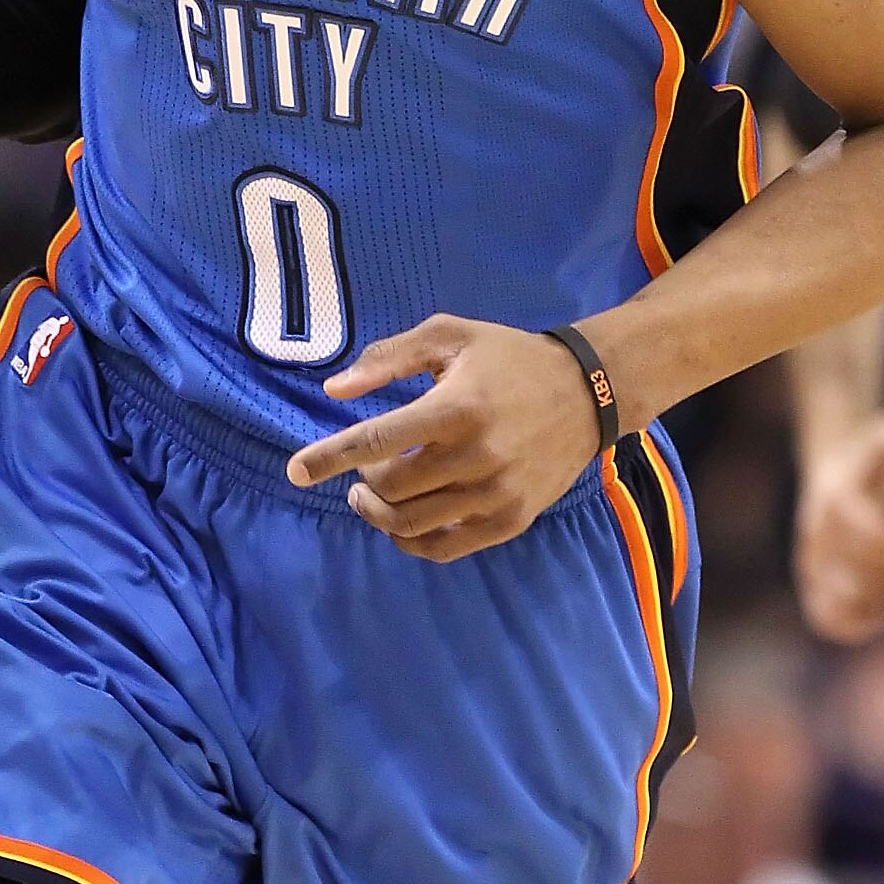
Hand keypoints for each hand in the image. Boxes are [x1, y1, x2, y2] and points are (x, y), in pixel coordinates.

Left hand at [285, 316, 602, 560]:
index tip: (295, 471)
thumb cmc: (508, 359)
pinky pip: (445, 547)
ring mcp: (496, 494)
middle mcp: (477, 456)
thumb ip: (387, 357)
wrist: (588, 392)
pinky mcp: (511, 520)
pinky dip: (411, 541)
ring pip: (412, 524)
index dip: (329, 457)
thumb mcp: (450, 336)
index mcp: (457, 407)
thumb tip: (335, 391)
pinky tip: (401, 521)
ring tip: (370, 495)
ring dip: (378, 513)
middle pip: (391, 488)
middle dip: (361, 481)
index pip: (377, 441)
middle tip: (358, 471)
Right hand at [795, 400, 883, 643]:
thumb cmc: (873, 449)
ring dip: (866, 604)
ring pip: (830, 596)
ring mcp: (810, 556)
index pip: (867, 530)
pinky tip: (879, 618)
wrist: (830, 460)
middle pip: (851, 567)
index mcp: (838, 496)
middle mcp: (817, 530)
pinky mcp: (811, 578)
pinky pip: (819, 614)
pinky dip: (845, 626)